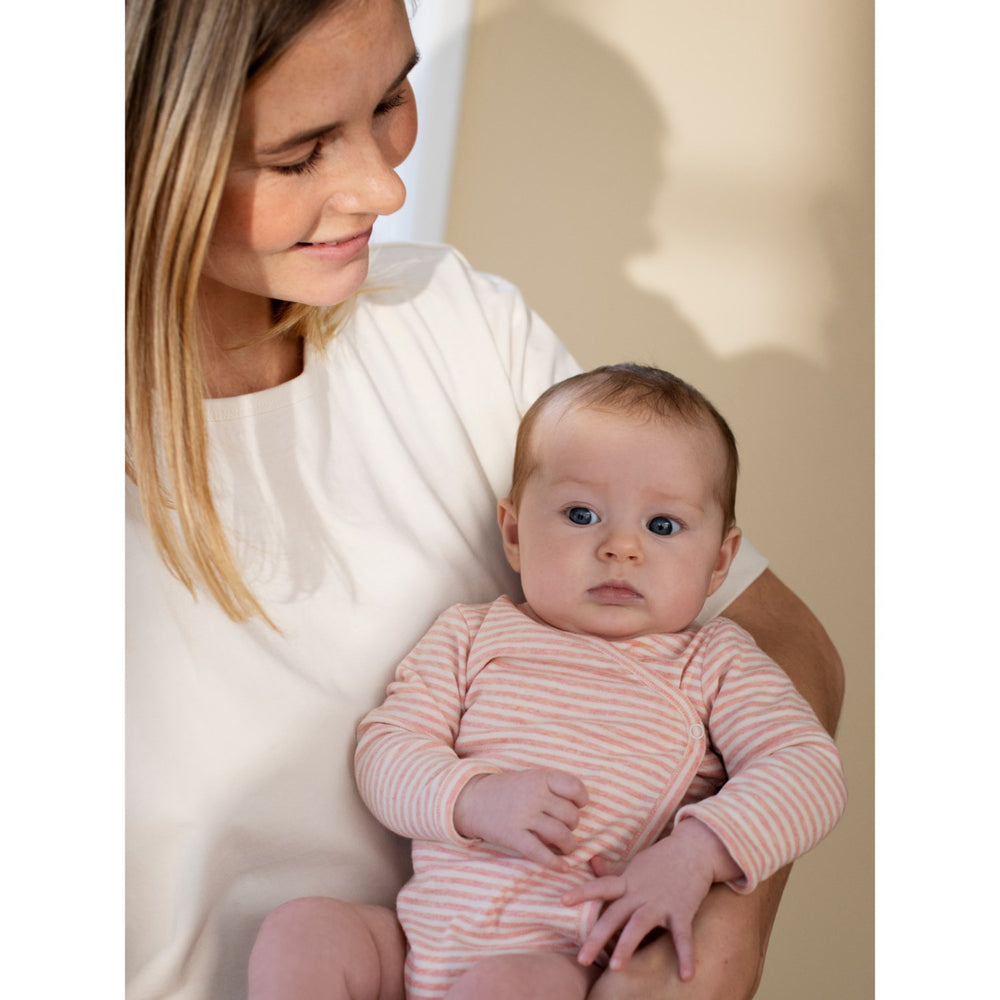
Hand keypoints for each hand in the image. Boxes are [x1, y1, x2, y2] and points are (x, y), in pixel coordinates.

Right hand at [453, 769, 588, 869]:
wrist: (472, 799)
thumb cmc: (508, 790)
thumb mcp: (530, 778)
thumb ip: (553, 788)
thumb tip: (580, 810)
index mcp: (540, 778)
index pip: (575, 787)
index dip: (581, 799)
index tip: (578, 806)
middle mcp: (534, 795)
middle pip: (570, 815)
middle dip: (572, 826)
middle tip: (564, 828)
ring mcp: (523, 816)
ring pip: (561, 835)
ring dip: (568, 845)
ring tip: (565, 848)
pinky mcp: (513, 836)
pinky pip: (540, 852)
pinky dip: (554, 863)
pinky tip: (562, 868)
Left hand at [565, 820, 740, 979]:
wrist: (694, 849)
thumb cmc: (661, 860)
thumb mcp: (635, 864)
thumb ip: (614, 870)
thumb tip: (591, 862)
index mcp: (627, 882)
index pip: (601, 886)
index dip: (582, 892)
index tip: (563, 901)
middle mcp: (640, 893)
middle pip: (614, 914)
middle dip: (597, 937)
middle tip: (582, 959)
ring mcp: (661, 902)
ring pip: (640, 924)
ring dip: (627, 945)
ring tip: (616, 968)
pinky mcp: (682, 910)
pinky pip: (683, 936)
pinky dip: (685, 955)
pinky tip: (686, 976)